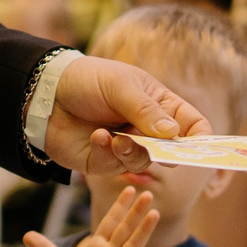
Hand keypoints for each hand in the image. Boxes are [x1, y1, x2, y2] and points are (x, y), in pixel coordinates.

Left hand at [45, 56, 207, 174]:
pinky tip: (96, 136)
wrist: (46, 94)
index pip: (193, 126)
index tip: (197, 149)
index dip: (200, 139)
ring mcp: (126, 147)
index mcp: (160, 105)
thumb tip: (174, 135)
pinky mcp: (104, 162)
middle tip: (154, 147)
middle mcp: (147, 129)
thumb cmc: (88, 80)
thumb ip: (146, 111)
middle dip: (164, 151)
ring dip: (130, 150)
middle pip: (172, 150)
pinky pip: (115, 166)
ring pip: (143, 161)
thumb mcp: (120, 87)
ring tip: (114, 136)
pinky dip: (108, 151)